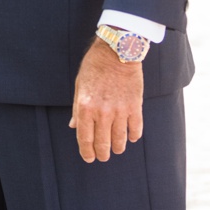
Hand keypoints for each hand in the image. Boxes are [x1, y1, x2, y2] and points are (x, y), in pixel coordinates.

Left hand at [71, 38, 143, 163]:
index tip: (89, 158)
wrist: (117, 51)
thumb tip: (74, 127)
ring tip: (117, 149)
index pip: (85, 138)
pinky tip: (131, 137)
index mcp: (85, 107)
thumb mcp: (80, 86)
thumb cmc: (95, 67)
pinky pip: (135, 128)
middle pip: (102, 142)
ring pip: (119, 139)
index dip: (87, 152)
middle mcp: (102, 112)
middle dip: (102, 153)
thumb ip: (77, 109)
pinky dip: (133, 136)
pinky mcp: (135, 106)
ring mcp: (120, 110)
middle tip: (104, 156)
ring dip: (118, 147)